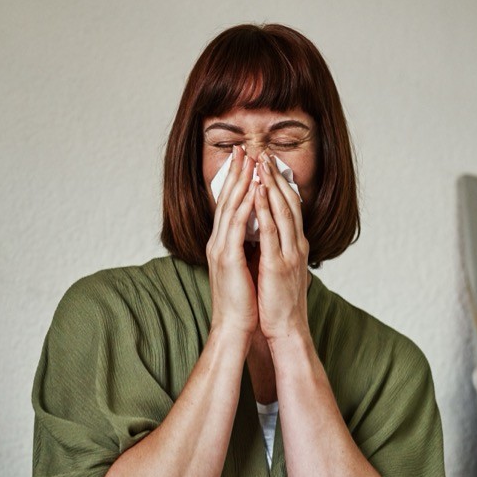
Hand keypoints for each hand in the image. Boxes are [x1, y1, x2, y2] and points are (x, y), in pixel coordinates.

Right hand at [205, 147, 258, 339]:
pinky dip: (244, 206)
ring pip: (229, 208)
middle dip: (235, 173)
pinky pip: (236, 227)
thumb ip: (248, 248)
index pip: (229, 206)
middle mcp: (218, 242)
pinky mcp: (227, 259)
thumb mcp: (246, 267)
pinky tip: (252, 190)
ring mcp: (220, 249)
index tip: (245, 161)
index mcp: (223, 244)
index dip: (236, 182)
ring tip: (247, 160)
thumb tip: (259, 234)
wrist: (233, 328)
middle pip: (226, 200)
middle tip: (242, 148)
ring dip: (239, 182)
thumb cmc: (242, 302)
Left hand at [253, 154, 309, 341]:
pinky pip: (271, 230)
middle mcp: (297, 245)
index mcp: (297, 246)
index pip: (292, 207)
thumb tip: (265, 236)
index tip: (269, 165)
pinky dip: (265, 208)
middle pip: (289, 202)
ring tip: (260, 163)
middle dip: (276, 177)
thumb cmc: (279, 303)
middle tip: (264, 154)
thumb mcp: (279, 269)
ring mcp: (290, 253)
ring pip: (283, 210)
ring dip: (271, 185)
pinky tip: (257, 192)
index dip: (281, 184)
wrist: (285, 329)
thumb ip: (275, 250)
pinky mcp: (278, 263)